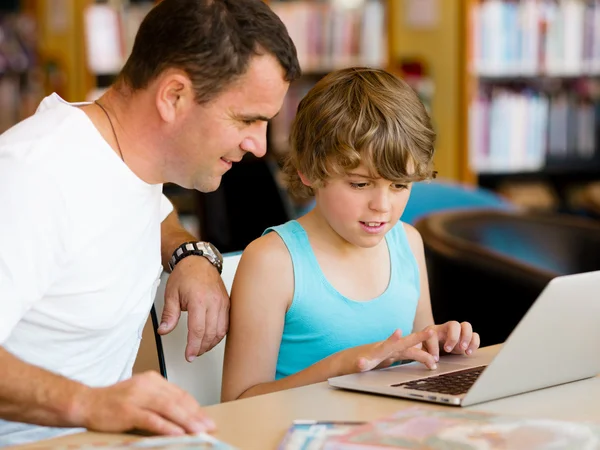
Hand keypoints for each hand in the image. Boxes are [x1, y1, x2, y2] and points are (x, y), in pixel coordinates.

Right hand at [74, 371, 214, 435]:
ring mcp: (137, 396)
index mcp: (153, 379)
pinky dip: (166, 426)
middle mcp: (147, 384)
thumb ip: (160, 402)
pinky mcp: (127, 410)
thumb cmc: (114, 403)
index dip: (196, 408)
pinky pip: (151, 419)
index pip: (180, 394)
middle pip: (177, 401)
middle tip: (209, 427)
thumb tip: (183, 416)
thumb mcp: (141, 396)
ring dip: (186, 421)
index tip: (207, 419)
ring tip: (199, 431)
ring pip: (168, 409)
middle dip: (196, 415)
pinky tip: (177, 433)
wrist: (86, 403)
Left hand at [158, 255, 228, 360]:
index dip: (193, 346)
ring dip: (211, 343)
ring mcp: (223, 303)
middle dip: (201, 348)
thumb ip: (169, 315)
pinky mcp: (227, 304)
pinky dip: (219, 335)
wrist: (199, 261)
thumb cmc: (186, 275)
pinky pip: (226, 324)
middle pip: (210, 333)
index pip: (198, 330)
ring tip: (200, 348)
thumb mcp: (171, 294)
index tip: (188, 355)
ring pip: (221, 331)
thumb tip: (164, 330)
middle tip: (192, 354)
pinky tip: (210, 338)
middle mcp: (214, 302)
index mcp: (199, 300)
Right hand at [336, 328, 437, 374]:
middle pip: (404, 343)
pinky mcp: (358, 363)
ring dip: (391, 341)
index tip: (437, 336)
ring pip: (383, 348)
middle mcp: (384, 350)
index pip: (411, 345)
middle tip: (431, 331)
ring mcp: (372, 354)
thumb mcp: (389, 357)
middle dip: (417, 337)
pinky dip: (362, 362)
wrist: (344, 362)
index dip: (423, 342)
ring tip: (399, 334)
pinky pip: (361, 363)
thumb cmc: (369, 360)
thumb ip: (403, 353)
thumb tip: (423, 354)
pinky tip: (362, 363)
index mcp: (392, 350)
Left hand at [421, 321, 479, 360]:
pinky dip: (474, 343)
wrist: (435, 346)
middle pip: (453, 324)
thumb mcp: (420, 349)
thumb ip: (420, 353)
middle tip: (449, 350)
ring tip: (463, 350)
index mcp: (432, 331)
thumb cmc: (426, 347)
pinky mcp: (466, 338)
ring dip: (466, 337)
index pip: (433, 335)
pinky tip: (468, 353)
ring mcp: (458, 332)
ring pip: (466, 326)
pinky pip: (474, 335)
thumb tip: (425, 359)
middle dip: (453, 337)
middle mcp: (446, 329)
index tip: (435, 359)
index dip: (434, 347)